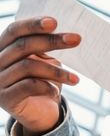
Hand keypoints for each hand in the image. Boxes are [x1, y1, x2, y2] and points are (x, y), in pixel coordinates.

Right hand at [0, 17, 80, 135]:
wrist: (40, 112)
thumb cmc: (44, 80)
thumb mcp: (45, 60)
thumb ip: (47, 47)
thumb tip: (68, 34)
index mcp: (3, 47)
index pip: (15, 30)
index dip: (33, 24)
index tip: (55, 22)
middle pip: (24, 46)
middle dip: (53, 41)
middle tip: (77, 39)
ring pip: (29, 66)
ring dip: (57, 71)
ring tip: (75, 79)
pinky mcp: (5, 98)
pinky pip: (29, 86)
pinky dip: (47, 87)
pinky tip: (57, 92)